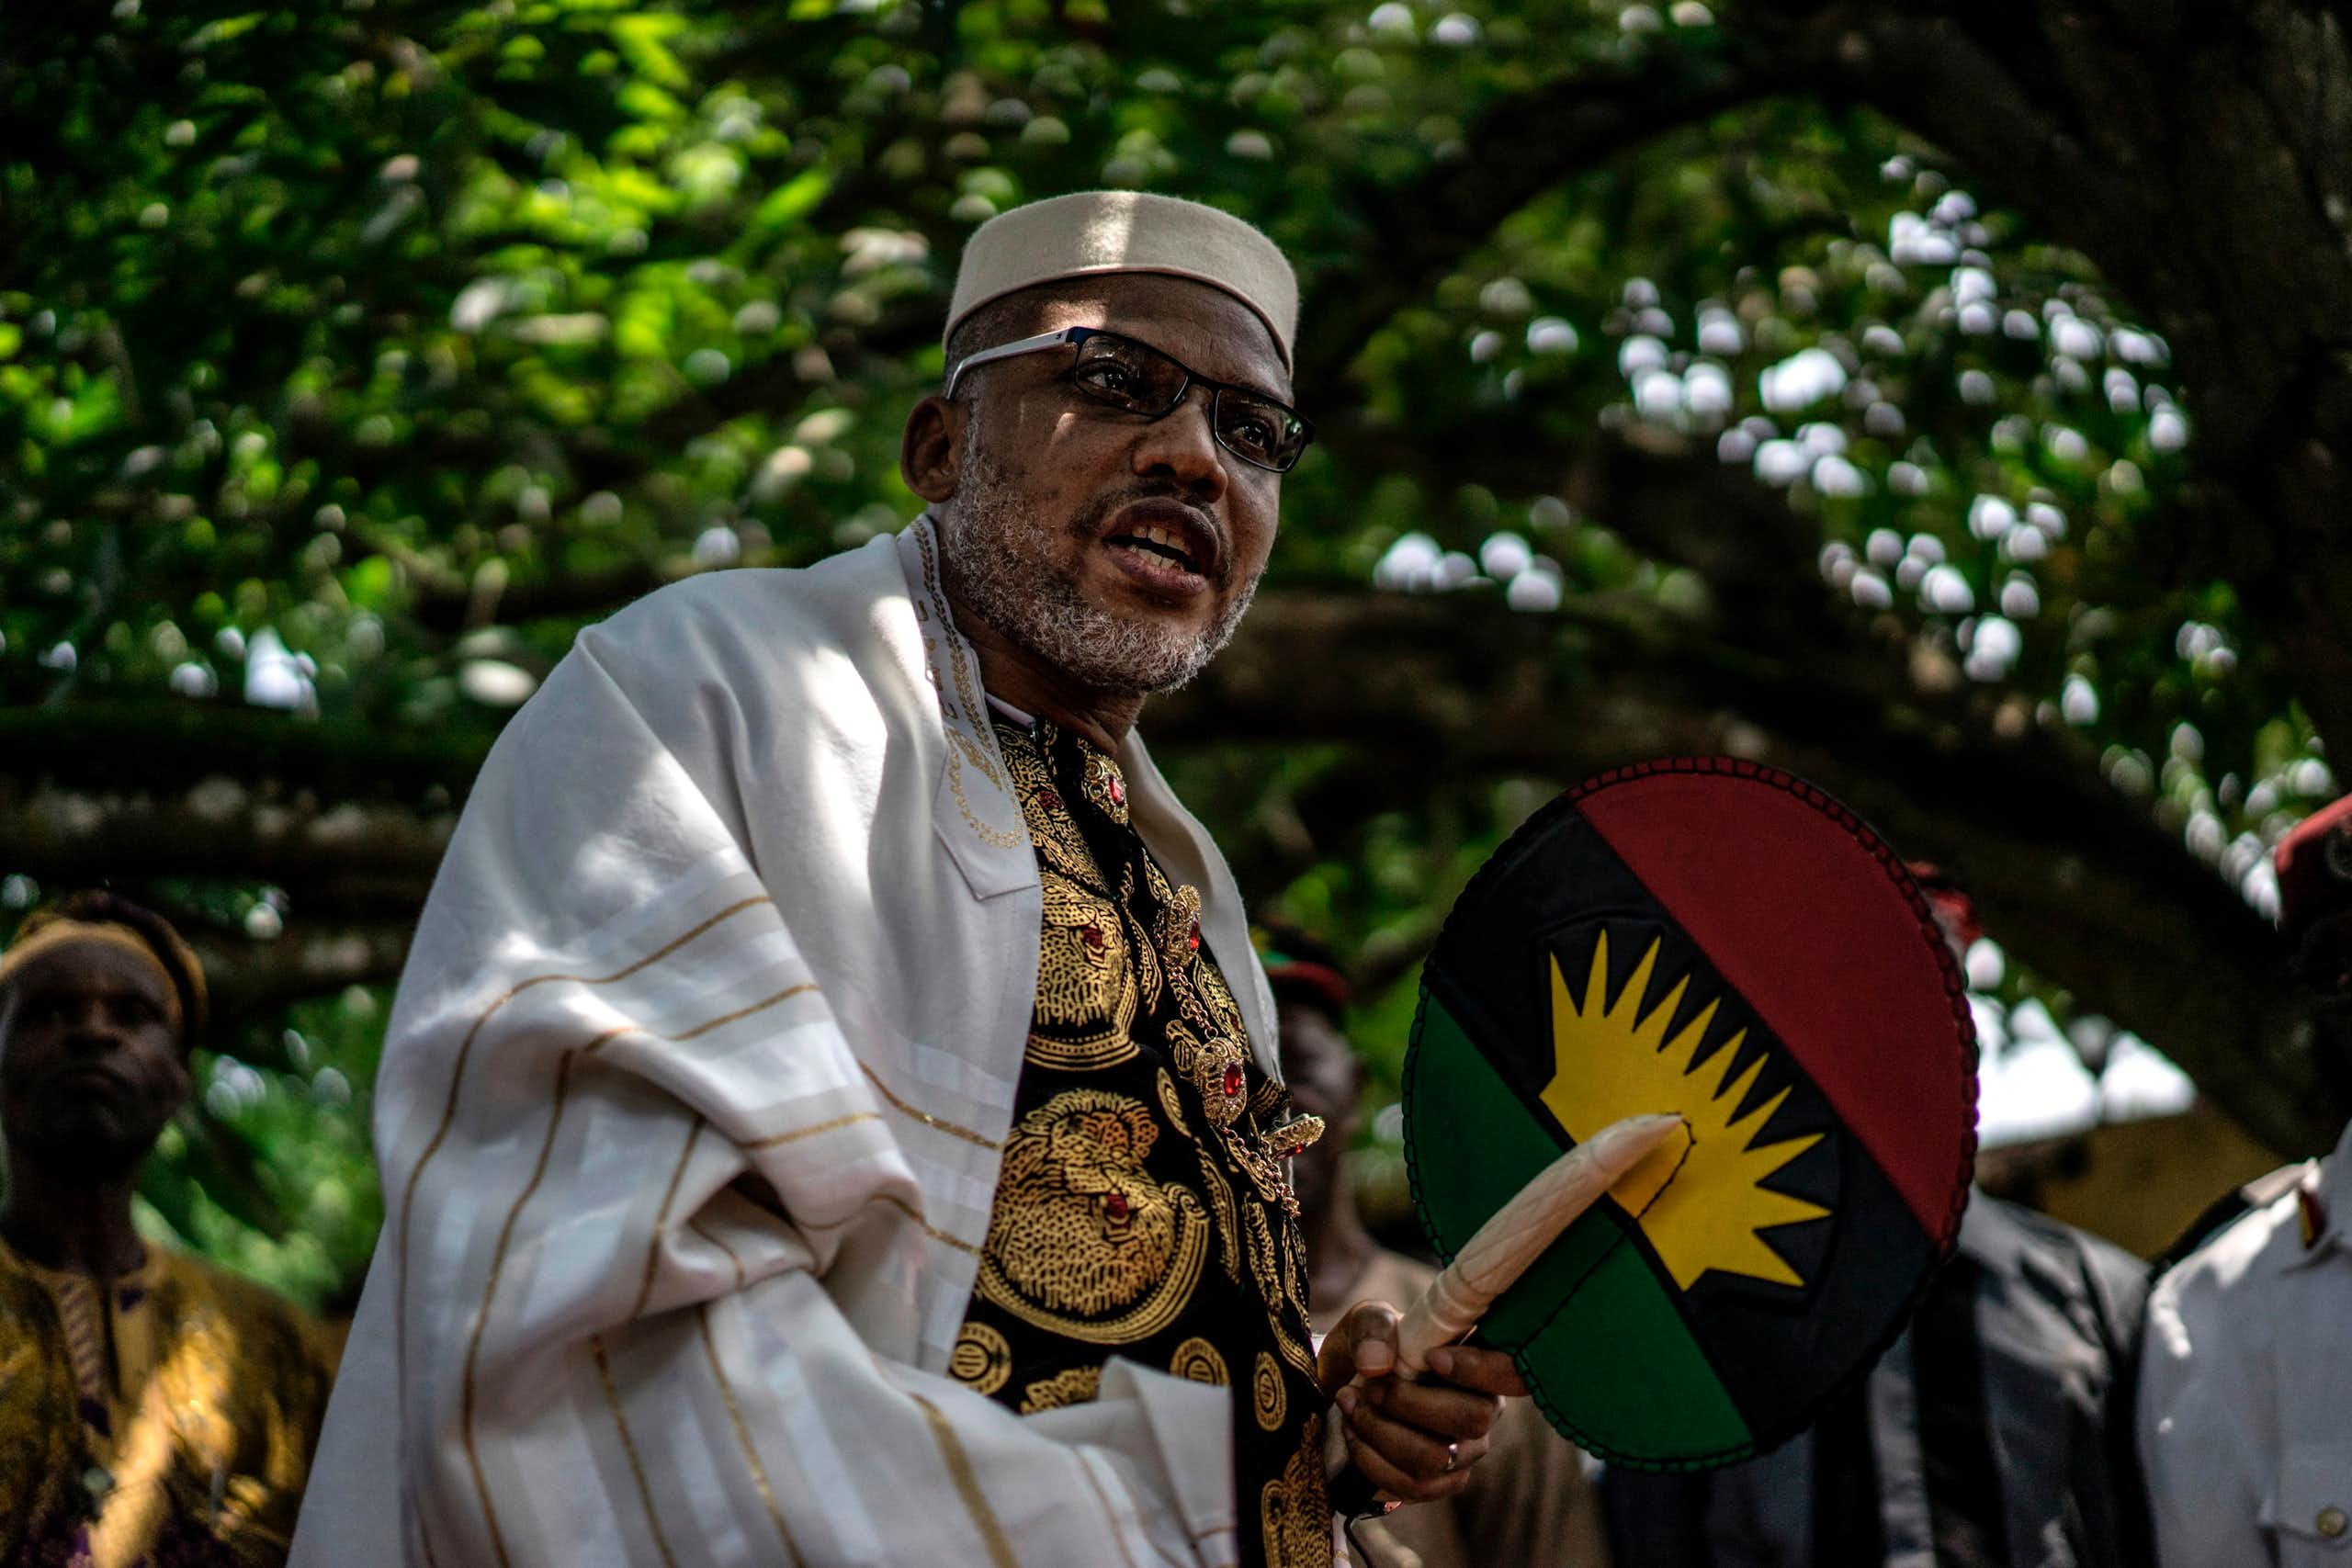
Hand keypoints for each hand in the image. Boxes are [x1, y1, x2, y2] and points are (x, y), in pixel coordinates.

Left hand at [1315, 1299, 1526, 1503]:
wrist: (1347, 1387)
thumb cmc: (1374, 1349)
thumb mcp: (1368, 1321)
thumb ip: (1373, 1329)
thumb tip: (1375, 1363)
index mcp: (1481, 1364)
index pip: (1510, 1372)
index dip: (1479, 1368)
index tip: (1430, 1359)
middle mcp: (1485, 1411)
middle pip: (1471, 1419)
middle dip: (1408, 1403)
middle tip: (1370, 1385)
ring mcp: (1466, 1453)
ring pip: (1433, 1457)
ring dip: (1379, 1430)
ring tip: (1351, 1404)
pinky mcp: (1440, 1484)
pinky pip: (1411, 1485)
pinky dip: (1370, 1457)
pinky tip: (1353, 1431)